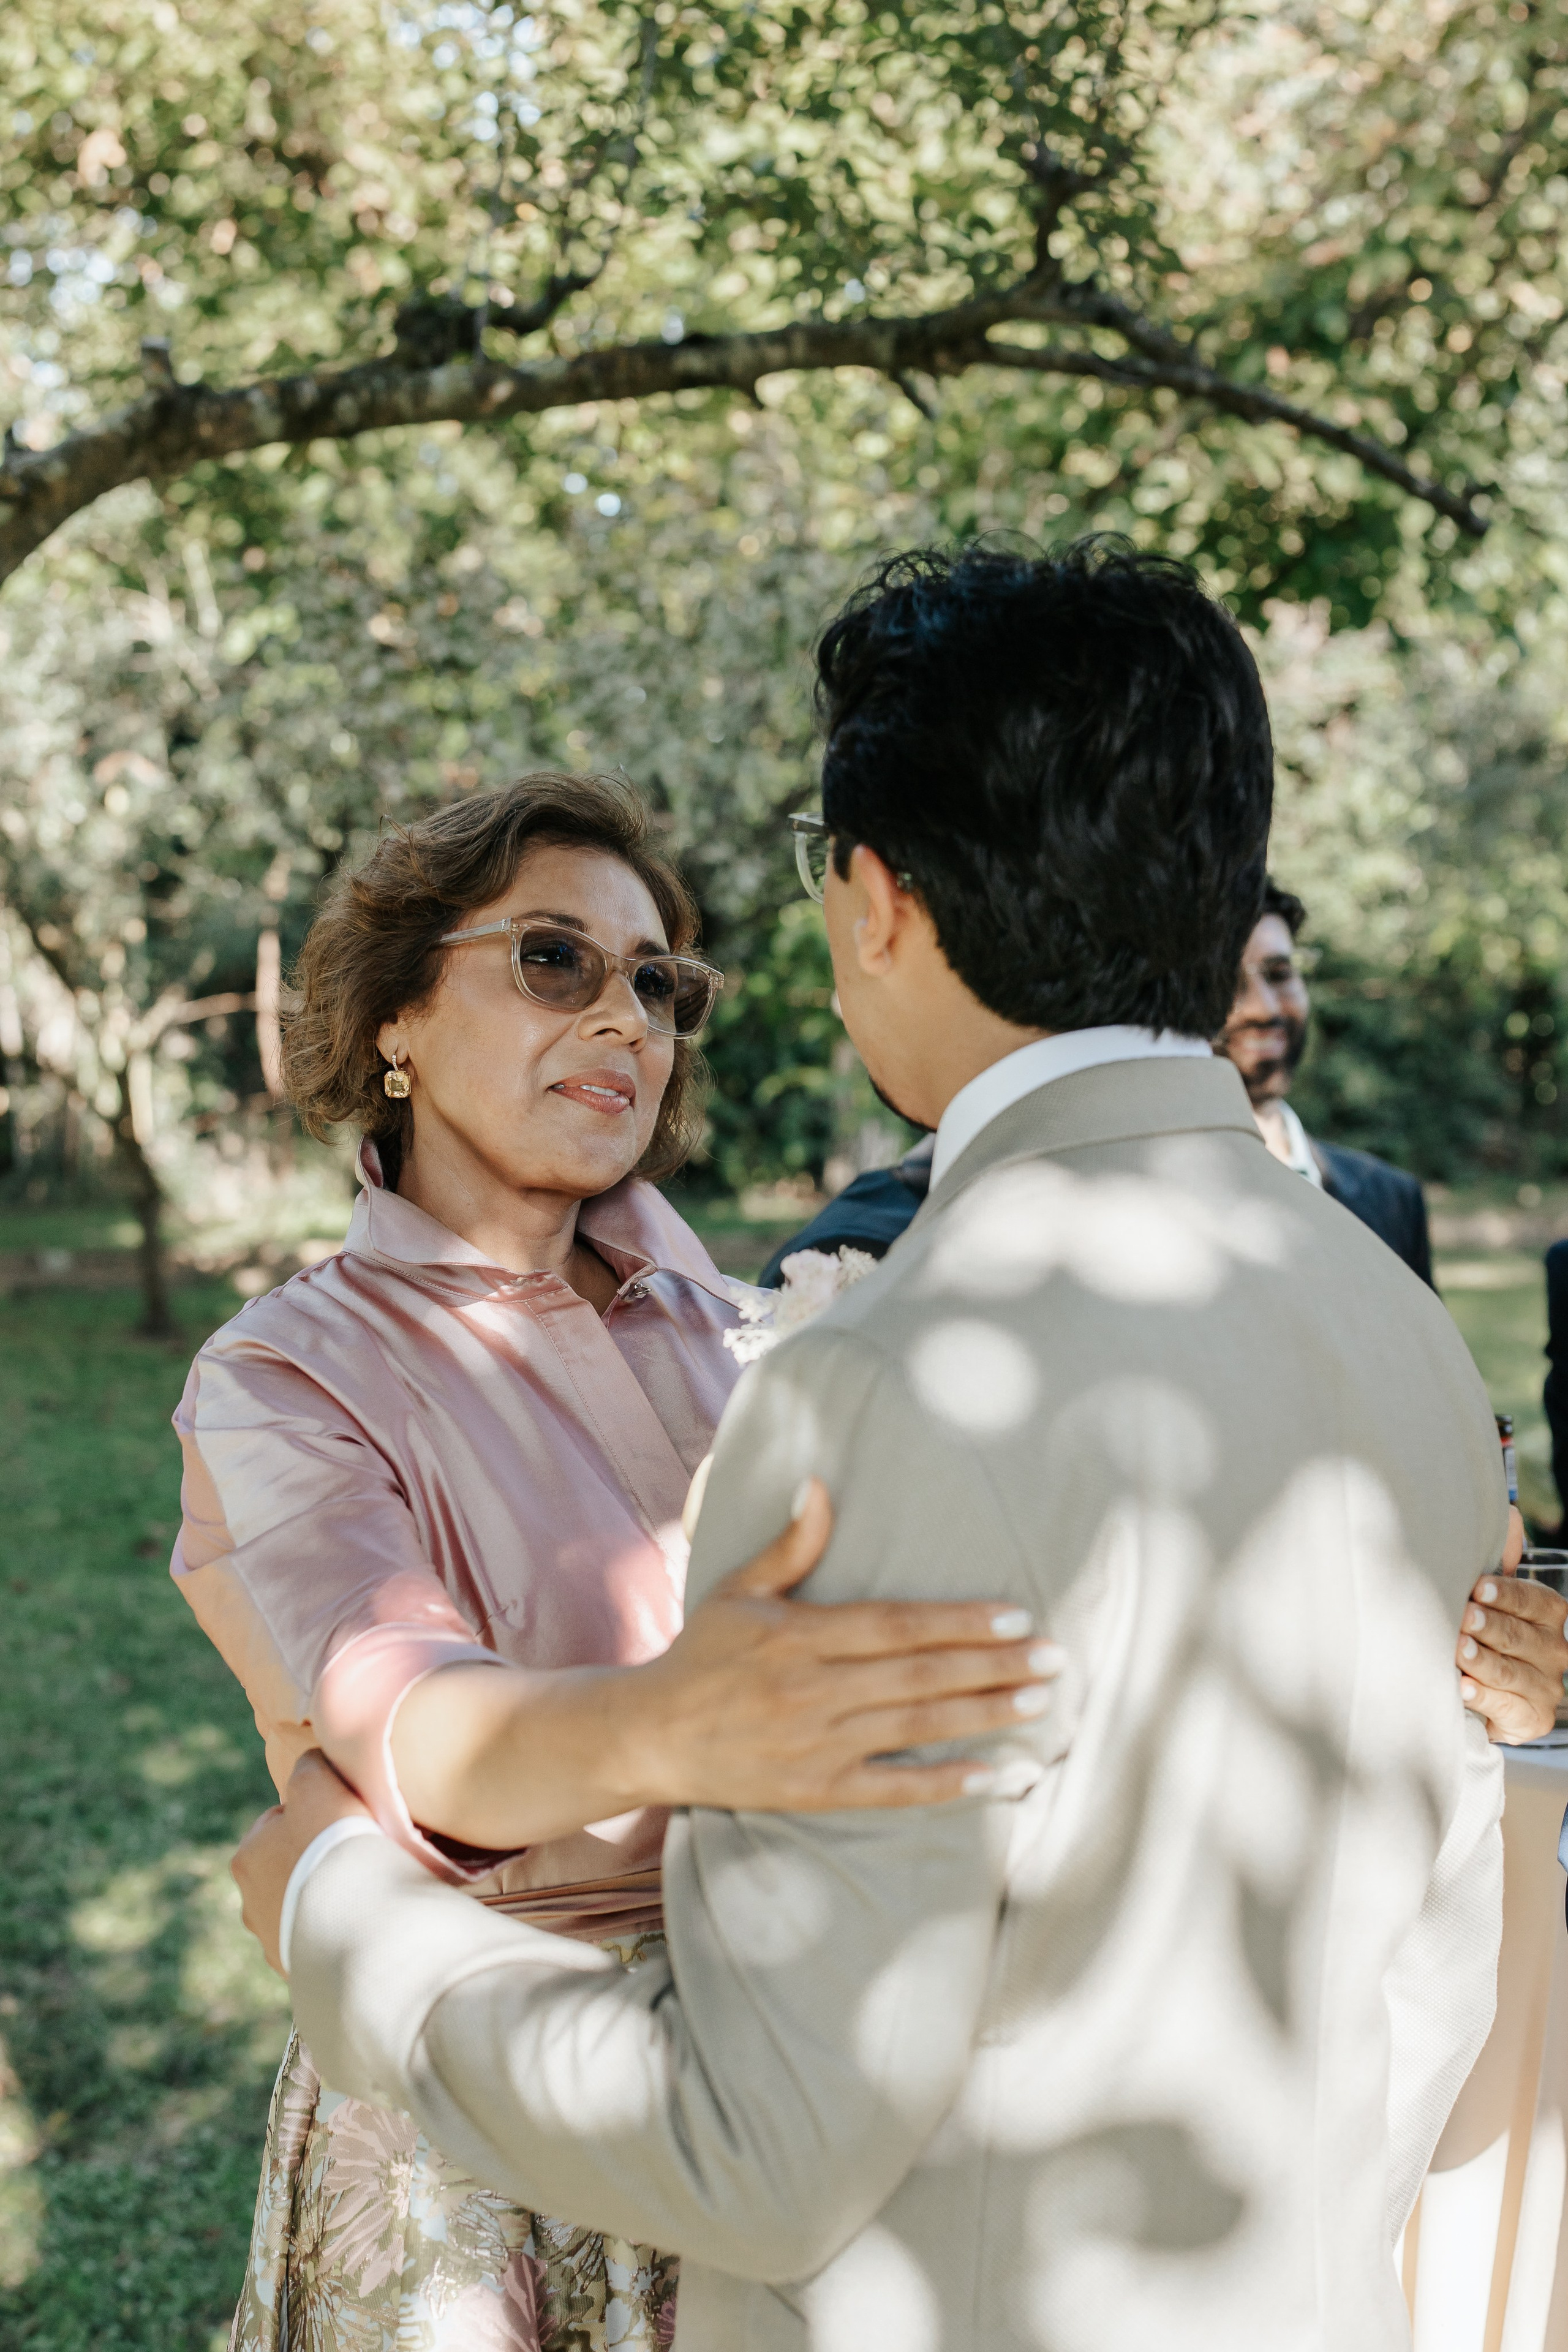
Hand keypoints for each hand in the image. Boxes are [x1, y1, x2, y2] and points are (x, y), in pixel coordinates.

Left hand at [231, 1749, 368, 1974]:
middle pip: (289, 1866)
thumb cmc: (333, 1842)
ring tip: (363, 1889)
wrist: (355, 1919)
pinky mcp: (299, 1972)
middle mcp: (249, 1903)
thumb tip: (310, 1763)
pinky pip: (320, 1940)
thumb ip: (309, 1767)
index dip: (315, 1815)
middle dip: (314, 1860)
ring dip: (324, 1897)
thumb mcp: (318, 1781)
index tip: (344, 1819)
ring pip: (303, 1906)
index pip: (280, 1821)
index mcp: (246, 1856)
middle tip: (355, 1854)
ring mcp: (273, 1943)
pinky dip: (336, 1929)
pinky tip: (361, 1920)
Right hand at [615, 1478, 1063, 1810]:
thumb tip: (822, 1485)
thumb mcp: (737, 1590)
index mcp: (800, 1636)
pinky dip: (946, 1786)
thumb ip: (789, 1546)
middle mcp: (814, 1691)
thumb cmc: (701, 1655)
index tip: (1014, 1615)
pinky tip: (996, 1777)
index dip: (958, 1622)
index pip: (896, 1626)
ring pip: (917, 1728)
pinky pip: (892, 1791)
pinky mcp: (816, 1791)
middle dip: (992, 1666)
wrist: (649, 1737)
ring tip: (1039, 1702)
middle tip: (1054, 1657)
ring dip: (983, 1715)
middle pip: (920, 1676)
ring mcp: (817, 1745)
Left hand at [1459, 1506, 1567, 1743]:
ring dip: (1483, 1660)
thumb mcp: (1493, 1593)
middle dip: (1489, 1626)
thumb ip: (1501, 1558)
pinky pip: (1507, 1706)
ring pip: (1512, 1671)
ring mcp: (1545, 1686)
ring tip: (1458, 1650)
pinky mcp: (1531, 1719)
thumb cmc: (1484, 1630)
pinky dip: (1484, 1696)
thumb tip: (1509, 1514)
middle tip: (1463, 1617)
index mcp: (1548, 1614)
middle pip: (1521, 1636)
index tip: (1477, 1588)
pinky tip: (1464, 1688)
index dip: (1506, 1594)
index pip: (1534, 1600)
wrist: (1482, 1689)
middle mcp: (1554, 1649)